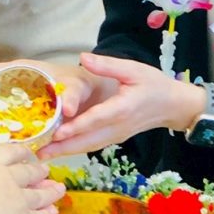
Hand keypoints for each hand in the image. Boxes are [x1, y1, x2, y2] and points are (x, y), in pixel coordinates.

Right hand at [0, 58, 107, 131]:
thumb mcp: (76, 85)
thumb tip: (67, 109)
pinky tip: (0, 142)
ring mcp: (17, 99)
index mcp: (21, 70)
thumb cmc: (80, 83)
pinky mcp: (22, 114)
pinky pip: (3, 120)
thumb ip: (72, 94)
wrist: (90, 94)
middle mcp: (14, 83)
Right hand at [0, 145, 63, 213]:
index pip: (8, 152)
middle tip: (45, 171)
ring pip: (38, 192)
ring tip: (58, 189)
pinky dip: (48, 213)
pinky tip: (53, 212)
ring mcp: (19, 198)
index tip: (26, 153)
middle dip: (38, 171)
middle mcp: (7, 177)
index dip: (19, 151)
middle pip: (27, 171)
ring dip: (50, 191)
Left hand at [38, 52, 200, 158]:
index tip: (56, 133)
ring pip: (89, 146)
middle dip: (63, 148)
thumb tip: (82, 58)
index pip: (95, 120)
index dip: (76, 127)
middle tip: (39, 153)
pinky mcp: (115, 138)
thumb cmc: (154, 84)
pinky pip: (93, 144)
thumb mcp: (133, 69)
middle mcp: (117, 127)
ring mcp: (116, 136)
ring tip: (44, 155)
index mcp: (121, 109)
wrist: (174, 106)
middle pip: (87, 141)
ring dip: (67, 151)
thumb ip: (107, 66)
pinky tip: (62, 147)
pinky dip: (77, 147)